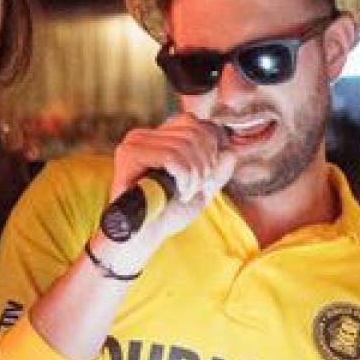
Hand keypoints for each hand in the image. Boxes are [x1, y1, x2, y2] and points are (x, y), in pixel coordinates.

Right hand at [105, 114, 237, 250]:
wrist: (144, 236)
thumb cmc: (167, 213)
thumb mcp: (201, 188)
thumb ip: (218, 169)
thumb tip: (230, 152)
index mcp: (157, 138)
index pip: (192, 122)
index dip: (209, 148)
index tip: (204, 178)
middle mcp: (143, 135)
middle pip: (192, 132)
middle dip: (204, 164)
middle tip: (196, 189)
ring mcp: (134, 143)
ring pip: (184, 145)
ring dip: (194, 175)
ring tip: (185, 194)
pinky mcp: (129, 154)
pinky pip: (171, 156)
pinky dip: (183, 177)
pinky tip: (178, 193)